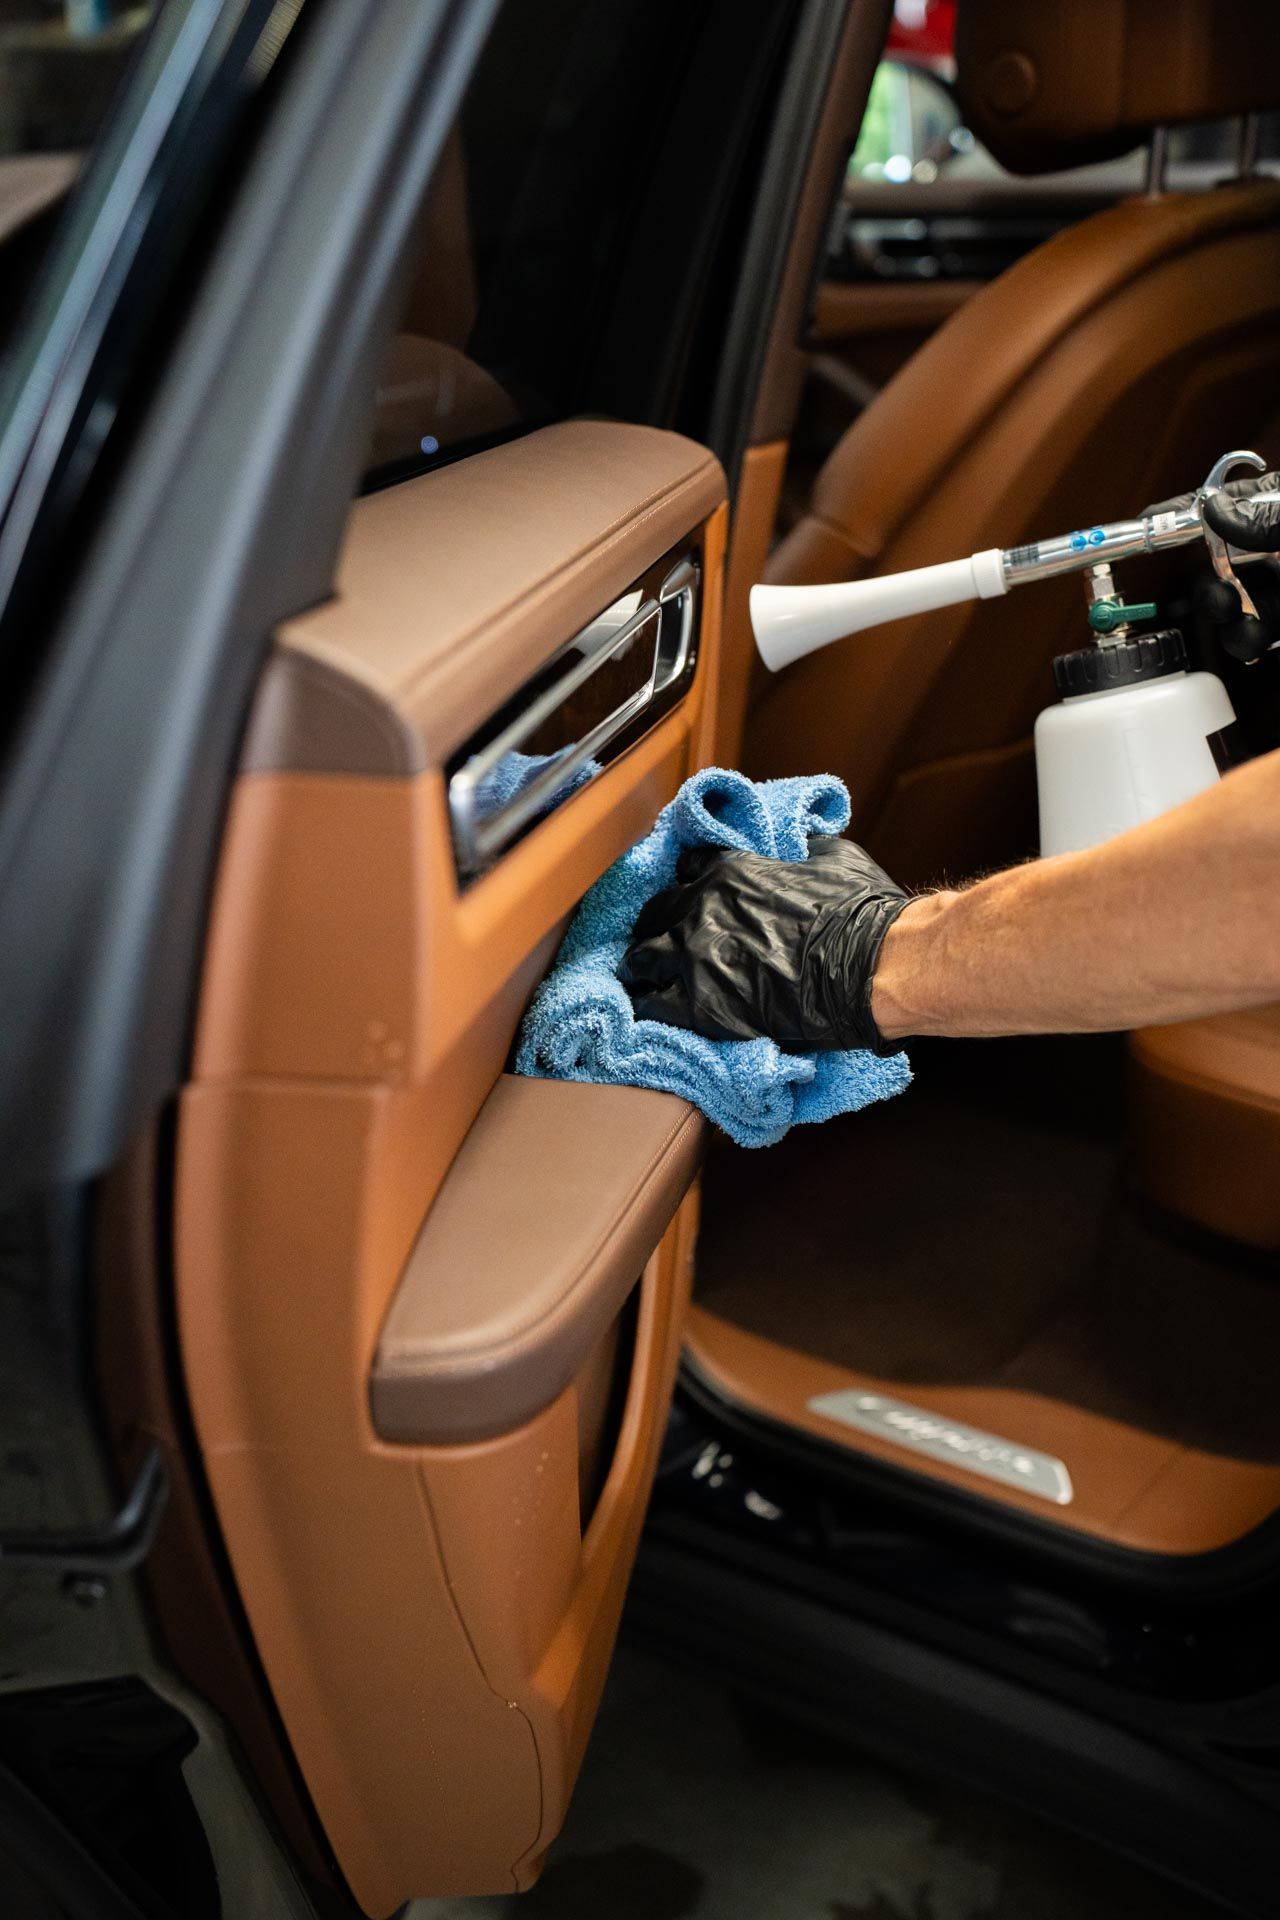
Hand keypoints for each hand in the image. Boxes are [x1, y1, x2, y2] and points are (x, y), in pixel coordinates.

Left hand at [619, 836, 908, 1054]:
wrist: (871, 968)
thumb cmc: (861, 913)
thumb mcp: (833, 856)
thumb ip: (801, 848)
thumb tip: (799, 844)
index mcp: (729, 868)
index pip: (686, 867)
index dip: (690, 884)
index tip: (694, 897)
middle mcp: (700, 906)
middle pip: (654, 911)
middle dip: (660, 925)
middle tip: (668, 942)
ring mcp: (694, 955)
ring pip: (641, 956)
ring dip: (648, 965)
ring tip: (655, 978)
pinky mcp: (698, 1004)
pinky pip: (650, 1003)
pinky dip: (652, 1004)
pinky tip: (659, 1009)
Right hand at [1145, 472, 1279, 662]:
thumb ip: (1264, 517)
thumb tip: (1213, 509)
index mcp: (1274, 508)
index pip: (1220, 502)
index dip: (1180, 512)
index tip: (1144, 521)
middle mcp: (1271, 546)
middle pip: (1216, 561)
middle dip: (1209, 584)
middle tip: (1221, 594)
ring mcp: (1276, 582)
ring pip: (1229, 602)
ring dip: (1226, 617)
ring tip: (1245, 626)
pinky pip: (1251, 632)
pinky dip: (1246, 643)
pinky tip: (1258, 643)